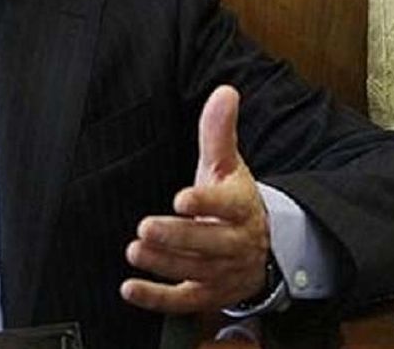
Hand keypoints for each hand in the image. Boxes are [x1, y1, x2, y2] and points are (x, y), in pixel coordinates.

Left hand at [120, 85, 271, 313]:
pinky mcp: (207, 295)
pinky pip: (183, 301)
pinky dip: (156, 298)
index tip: (183, 198)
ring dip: (164, 263)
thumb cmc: (234, 201)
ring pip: (195, 271)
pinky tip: (131, 290)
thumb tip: (224, 92)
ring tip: (136, 250)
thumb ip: (219, 131)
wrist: (262, 249)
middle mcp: (235, 243)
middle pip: (210, 243)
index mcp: (242, 208)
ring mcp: (222, 272)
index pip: (228, 206)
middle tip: (146, 227)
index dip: (206, 203)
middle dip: (178, 237)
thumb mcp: (228, 165)